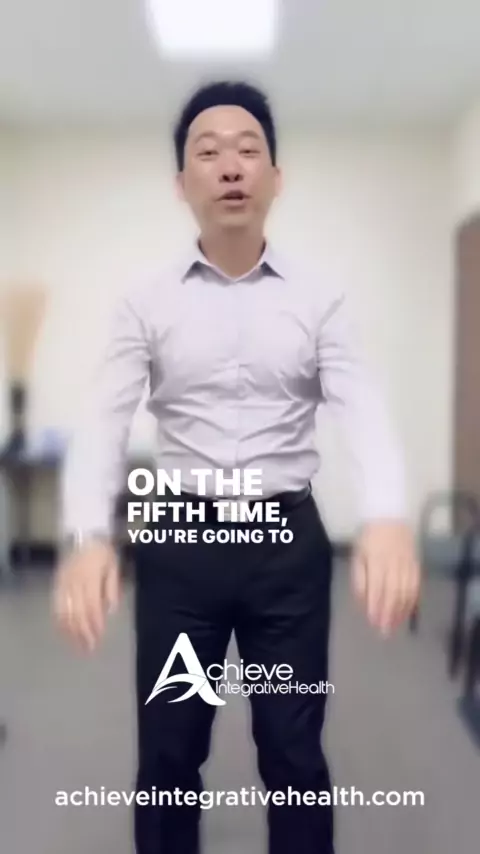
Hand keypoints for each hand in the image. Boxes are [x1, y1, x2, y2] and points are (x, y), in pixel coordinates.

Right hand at [51, 540, 120, 653]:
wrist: (83, 533)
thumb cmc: (103, 551)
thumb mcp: (114, 565)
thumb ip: (112, 588)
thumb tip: (112, 610)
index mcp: (90, 578)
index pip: (92, 607)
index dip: (95, 624)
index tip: (99, 638)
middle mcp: (75, 583)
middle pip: (78, 613)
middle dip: (83, 633)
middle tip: (89, 649)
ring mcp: (63, 584)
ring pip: (65, 612)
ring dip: (71, 631)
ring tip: (77, 646)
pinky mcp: (57, 584)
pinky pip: (56, 606)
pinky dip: (60, 621)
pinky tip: (64, 631)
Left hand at [351, 520, 420, 636]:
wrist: (389, 516)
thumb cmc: (368, 538)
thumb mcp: (357, 555)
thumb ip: (359, 579)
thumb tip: (362, 602)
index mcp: (376, 560)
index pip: (376, 588)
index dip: (375, 606)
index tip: (373, 622)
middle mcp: (393, 564)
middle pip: (393, 593)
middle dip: (388, 614)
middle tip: (384, 632)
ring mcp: (407, 564)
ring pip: (406, 592)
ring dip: (400, 611)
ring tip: (394, 626)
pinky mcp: (416, 564)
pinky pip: (416, 586)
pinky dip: (412, 601)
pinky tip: (407, 612)